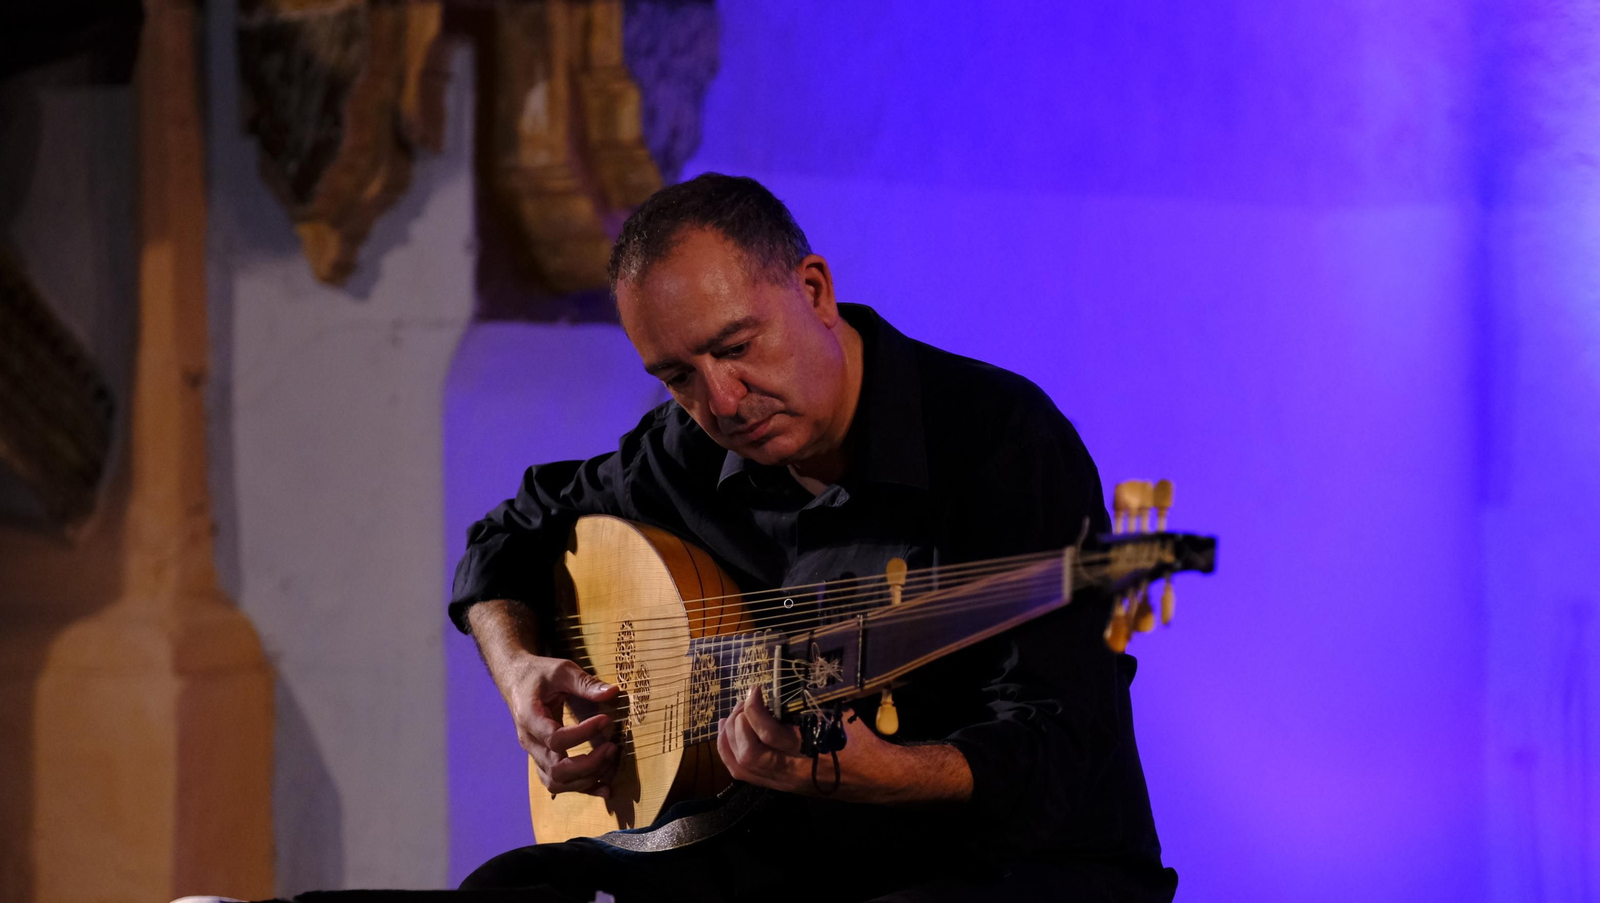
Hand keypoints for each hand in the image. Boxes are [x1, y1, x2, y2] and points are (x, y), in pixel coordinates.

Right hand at [502, 653, 620, 797]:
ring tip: (610, 759)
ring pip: (557, 782)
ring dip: (587, 778)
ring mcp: (535, 754)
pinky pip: (560, 783)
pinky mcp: (543, 759)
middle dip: (589, 764)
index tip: (606, 719)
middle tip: (612, 746)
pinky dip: (583, 788)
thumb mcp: (561, 670)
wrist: (516, 680)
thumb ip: (585, 683)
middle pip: (557, 769)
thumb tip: (613, 692)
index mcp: (529, 718)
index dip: (584, 734)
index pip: (556, 739)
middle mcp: (530, 742)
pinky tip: (604, 787)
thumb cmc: (539, 674)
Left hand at [717, 686, 968, 802]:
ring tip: (731, 717)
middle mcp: (793, 773)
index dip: (755, 709)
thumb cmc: (862, 743)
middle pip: (748, 755)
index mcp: (810, 753)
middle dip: (740, 724)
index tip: (756, 689)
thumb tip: (792, 676)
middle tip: (745, 703)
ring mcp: (784, 783)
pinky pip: (745, 775)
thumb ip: (815, 701)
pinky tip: (732, 735)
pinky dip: (731, 753)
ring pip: (741, 768)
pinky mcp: (780, 786)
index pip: (769, 735)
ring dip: (729, 740)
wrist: (877, 778)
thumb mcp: (843, 717)